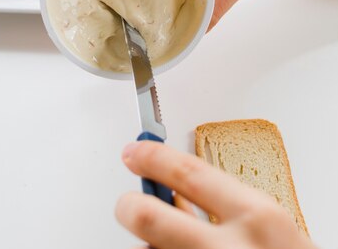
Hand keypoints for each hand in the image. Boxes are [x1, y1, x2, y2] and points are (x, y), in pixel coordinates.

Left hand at [116, 141, 314, 248]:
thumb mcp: (265, 224)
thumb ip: (222, 204)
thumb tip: (174, 188)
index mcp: (255, 216)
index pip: (188, 172)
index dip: (154, 158)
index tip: (134, 152)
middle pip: (147, 216)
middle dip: (128, 205)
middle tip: (126, 203)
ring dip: (148, 245)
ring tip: (163, 242)